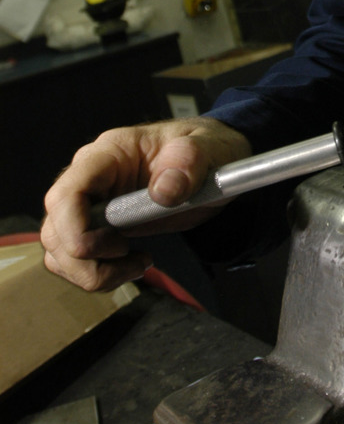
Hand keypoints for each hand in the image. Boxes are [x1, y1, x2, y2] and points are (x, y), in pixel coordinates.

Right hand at [41, 117, 250, 291]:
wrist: (208, 163)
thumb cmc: (202, 151)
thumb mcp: (207, 148)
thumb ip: (189, 162)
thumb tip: (163, 192)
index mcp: (109, 153)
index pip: (66, 194)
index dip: (77, 230)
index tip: (120, 246)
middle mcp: (88, 177)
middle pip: (55, 230)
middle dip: (88, 261)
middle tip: (136, 259)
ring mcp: (88, 203)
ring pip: (58, 251)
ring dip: (92, 273)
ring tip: (139, 264)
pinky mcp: (94, 226)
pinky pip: (72, 260)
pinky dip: (96, 274)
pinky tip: (132, 265)